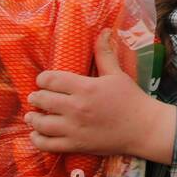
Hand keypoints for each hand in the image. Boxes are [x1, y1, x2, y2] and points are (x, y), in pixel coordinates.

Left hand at [26, 29, 174, 159]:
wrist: (144, 129)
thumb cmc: (132, 99)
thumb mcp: (117, 74)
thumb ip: (104, 54)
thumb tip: (104, 31)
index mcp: (85, 88)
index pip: (51, 80)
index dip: (42, 79)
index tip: (43, 81)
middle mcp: (76, 108)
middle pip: (42, 100)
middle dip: (36, 97)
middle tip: (36, 97)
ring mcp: (74, 129)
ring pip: (41, 123)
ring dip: (33, 118)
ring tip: (32, 116)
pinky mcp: (76, 145)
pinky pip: (47, 145)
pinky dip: (37, 139)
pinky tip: (37, 134)